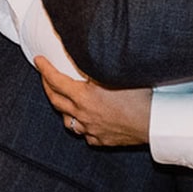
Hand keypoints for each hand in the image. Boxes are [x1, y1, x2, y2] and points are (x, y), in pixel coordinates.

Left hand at [36, 56, 151, 146]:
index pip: (56, 80)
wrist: (154, 124)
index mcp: (84, 96)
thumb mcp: (117, 74)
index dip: (45, 69)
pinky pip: (85, 133)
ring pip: (67, 121)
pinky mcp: (101, 140)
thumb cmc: (140, 97)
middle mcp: (82, 114)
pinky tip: (87, 120)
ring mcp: (90, 130)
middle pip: (56, 101)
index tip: (38, 61)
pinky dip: (82, 125)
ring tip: (64, 101)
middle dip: (47, 87)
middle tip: (45, 77)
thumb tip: (90, 51)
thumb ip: (99, 65)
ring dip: (63, 109)